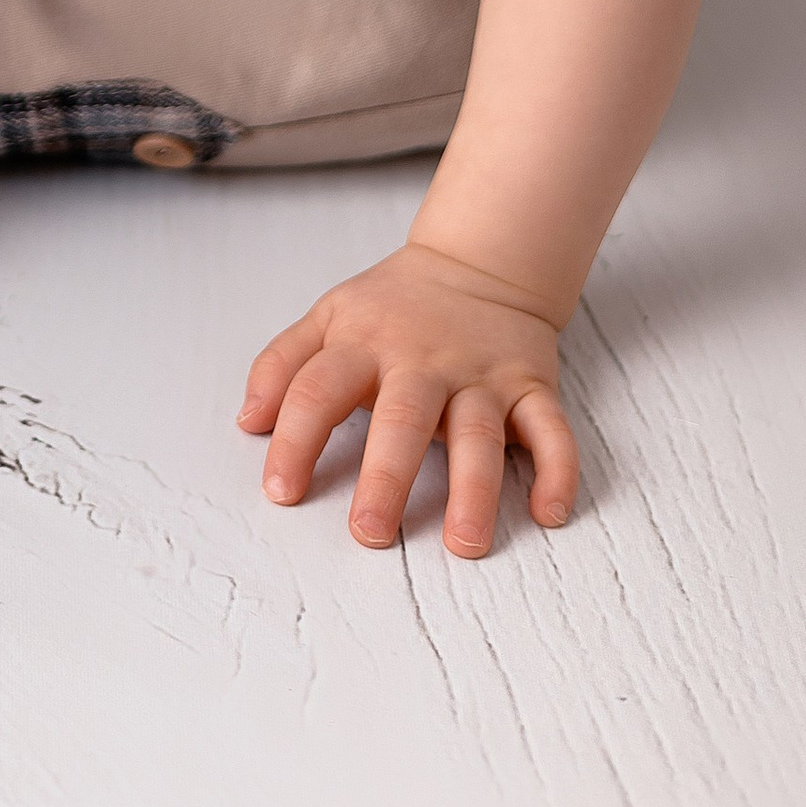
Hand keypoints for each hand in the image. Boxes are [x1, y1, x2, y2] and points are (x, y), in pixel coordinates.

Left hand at [238, 241, 578, 556]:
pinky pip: (551, 429)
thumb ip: (283, 365)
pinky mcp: (531, 386)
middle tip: (369, 533)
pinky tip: (548, 512)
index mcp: (365, 343)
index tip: (281, 492)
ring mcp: (481, 375)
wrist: (478, 264)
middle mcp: (423, 361)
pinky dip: (557, 470)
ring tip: (464, 542)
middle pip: (403, 417)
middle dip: (386, 476)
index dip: (295, 439)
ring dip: (475, 489)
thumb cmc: (392, 307)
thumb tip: (248, 423)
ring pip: (479, 432)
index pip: (319, 388)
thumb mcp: (328, 316)